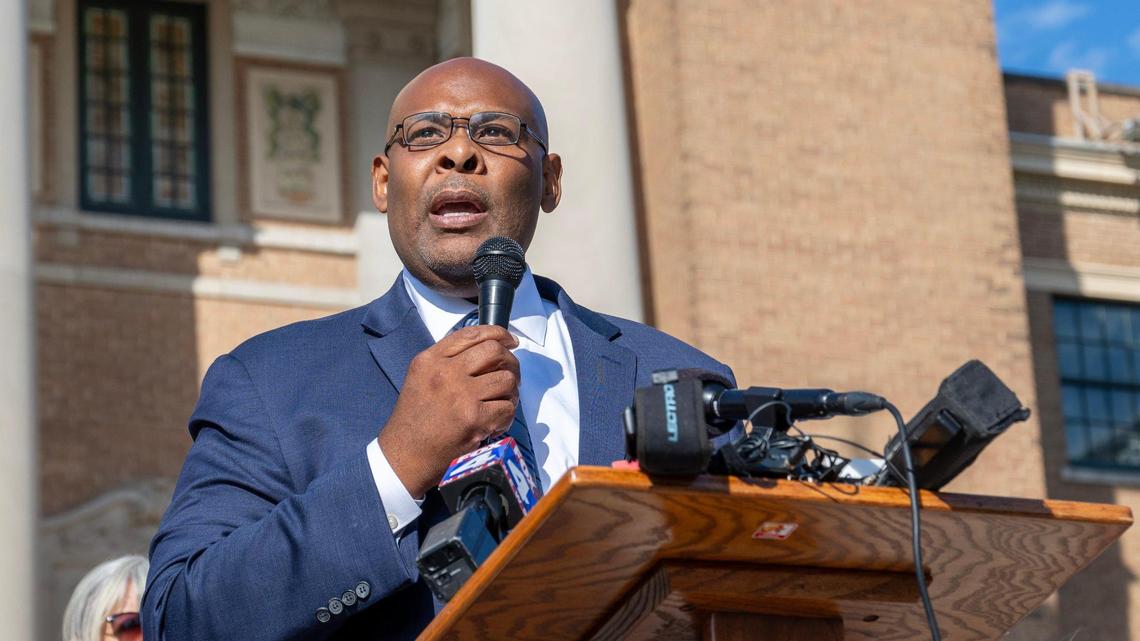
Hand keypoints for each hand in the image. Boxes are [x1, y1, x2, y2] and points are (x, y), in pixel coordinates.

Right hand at [378, 325, 519, 497]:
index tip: (510, 341)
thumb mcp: (421, 378)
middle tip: (510, 376)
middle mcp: (445, 372)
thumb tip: (487, 351)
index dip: (498, 334)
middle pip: (494, 351)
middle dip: (510, 362)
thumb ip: (448, 361)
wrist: (404, 456)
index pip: (472, 334)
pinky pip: (507, 407)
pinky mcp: (473, 418)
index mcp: (430, 360)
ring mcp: (461, 395)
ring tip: (500, 402)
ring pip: (506, 379)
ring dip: (510, 392)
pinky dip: (506, 416)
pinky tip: (494, 423)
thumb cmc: (414, 420)